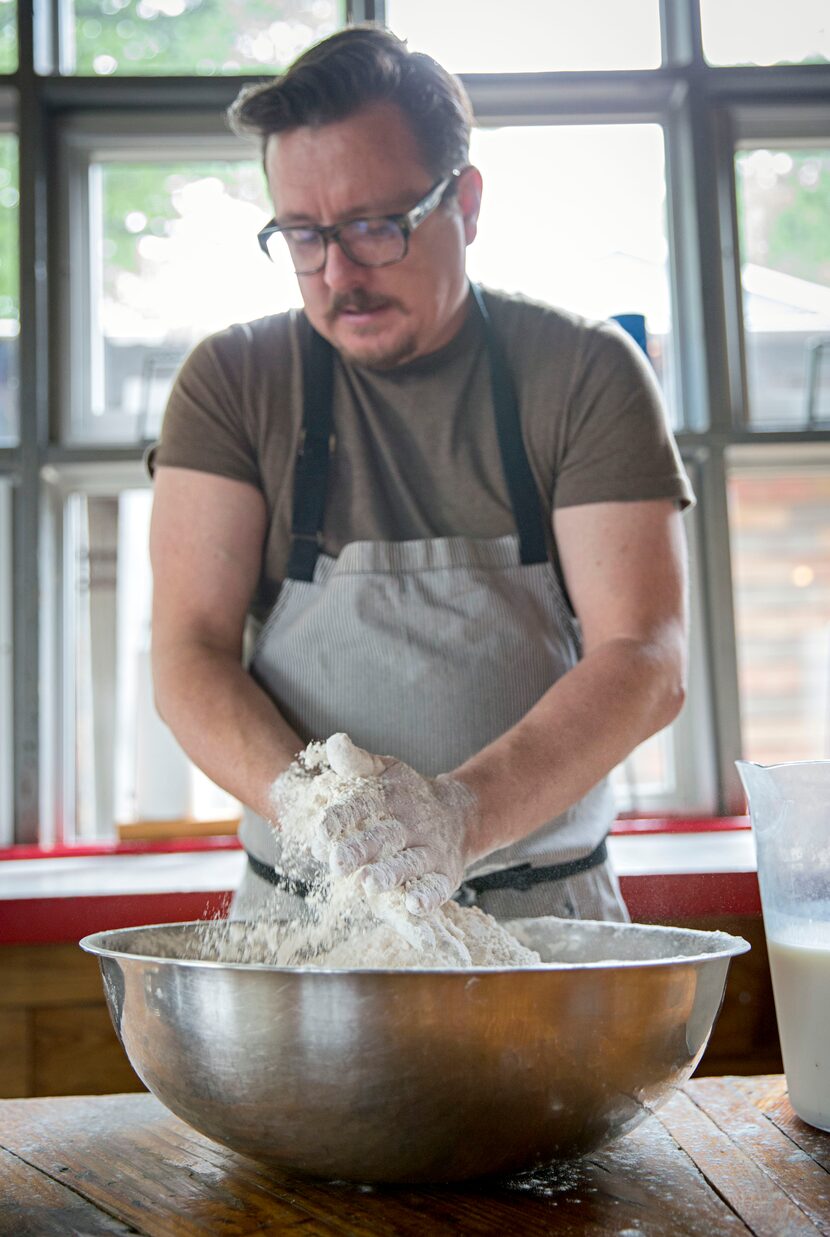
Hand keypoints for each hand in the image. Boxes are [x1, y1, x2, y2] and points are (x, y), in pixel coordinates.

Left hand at [319, 740, 479, 914]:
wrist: (458, 815)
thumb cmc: (407, 796)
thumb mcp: (384, 772)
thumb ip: (355, 762)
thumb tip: (333, 742)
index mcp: (389, 798)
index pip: (362, 805)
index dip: (341, 818)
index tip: (320, 831)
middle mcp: (410, 824)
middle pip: (383, 837)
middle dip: (360, 850)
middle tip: (336, 863)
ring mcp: (429, 850)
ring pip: (409, 863)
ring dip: (390, 874)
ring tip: (368, 884)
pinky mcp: (445, 874)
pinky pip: (437, 887)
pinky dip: (427, 897)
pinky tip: (413, 906)